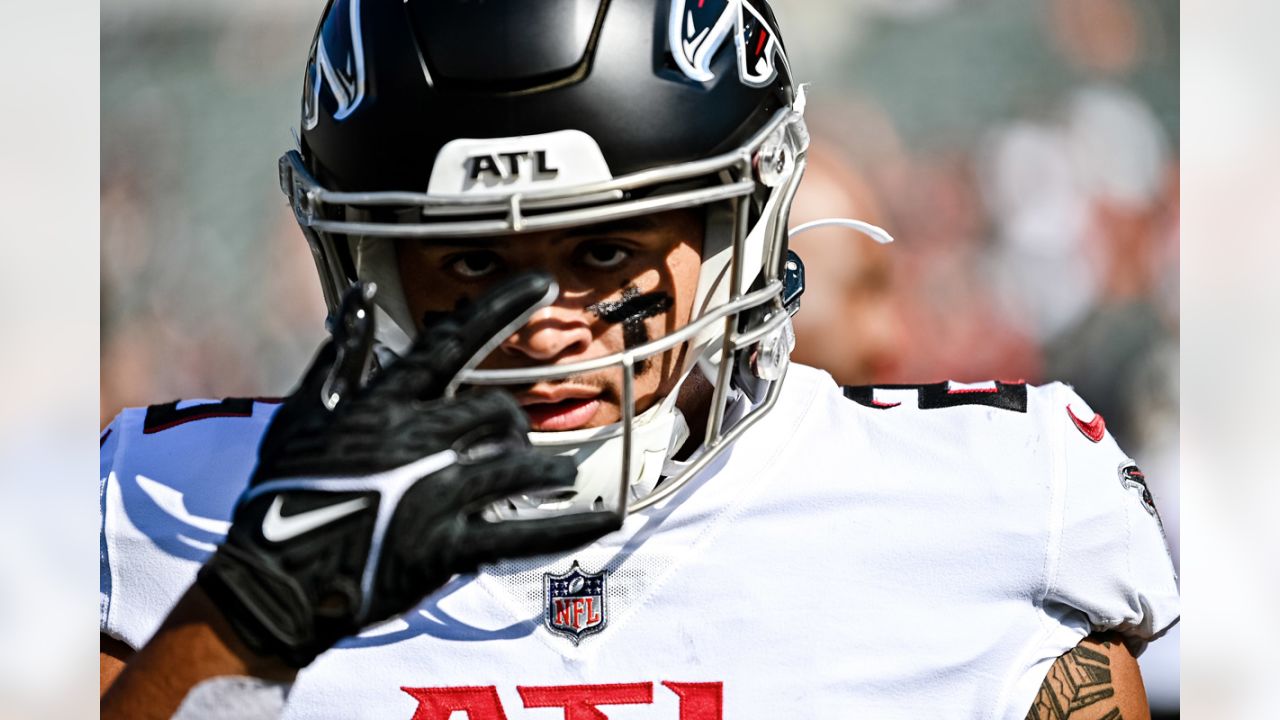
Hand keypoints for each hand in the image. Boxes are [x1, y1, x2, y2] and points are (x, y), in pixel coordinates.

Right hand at [197, 273, 619, 667]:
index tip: (543, 284)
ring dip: (544, 470)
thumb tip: (356, 302)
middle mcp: (415, 441)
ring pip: (515, 464)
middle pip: (495, 411)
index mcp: (383, 405)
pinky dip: (563, 529)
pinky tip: (601, 522)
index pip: (451, 343)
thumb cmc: (285, 492)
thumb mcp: (301, 414)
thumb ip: (339, 357)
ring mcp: (432, 494)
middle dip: (512, 427)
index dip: (499, 309)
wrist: (272, 579)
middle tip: (513, 446)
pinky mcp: (442, 547)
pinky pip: (517, 534)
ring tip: (557, 479)